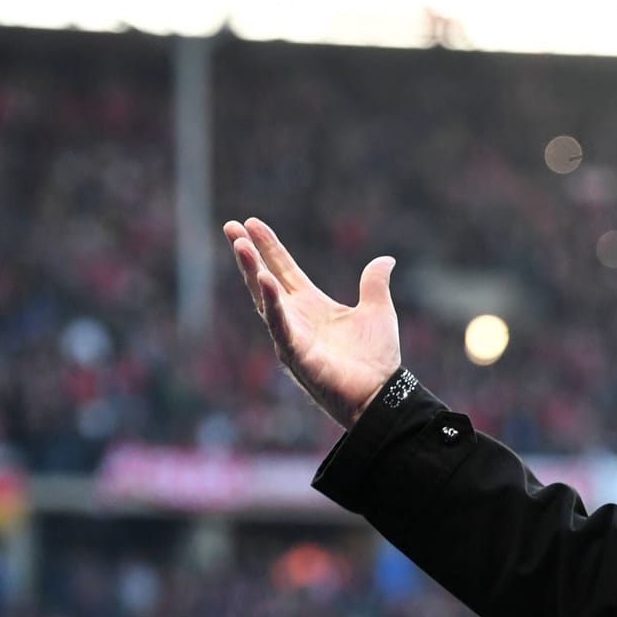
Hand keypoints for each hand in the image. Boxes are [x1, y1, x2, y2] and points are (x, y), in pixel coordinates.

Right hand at [225, 218, 401, 427]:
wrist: (382, 394)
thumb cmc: (376, 359)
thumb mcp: (378, 310)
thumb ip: (374, 283)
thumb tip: (386, 259)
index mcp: (313, 306)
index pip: (284, 269)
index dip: (269, 247)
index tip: (251, 222)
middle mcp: (296, 318)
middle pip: (265, 278)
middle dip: (248, 254)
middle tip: (230, 226)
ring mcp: (292, 335)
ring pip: (265, 298)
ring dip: (252, 271)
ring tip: (240, 245)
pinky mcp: (295, 354)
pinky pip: (280, 325)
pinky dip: (272, 303)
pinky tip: (265, 280)